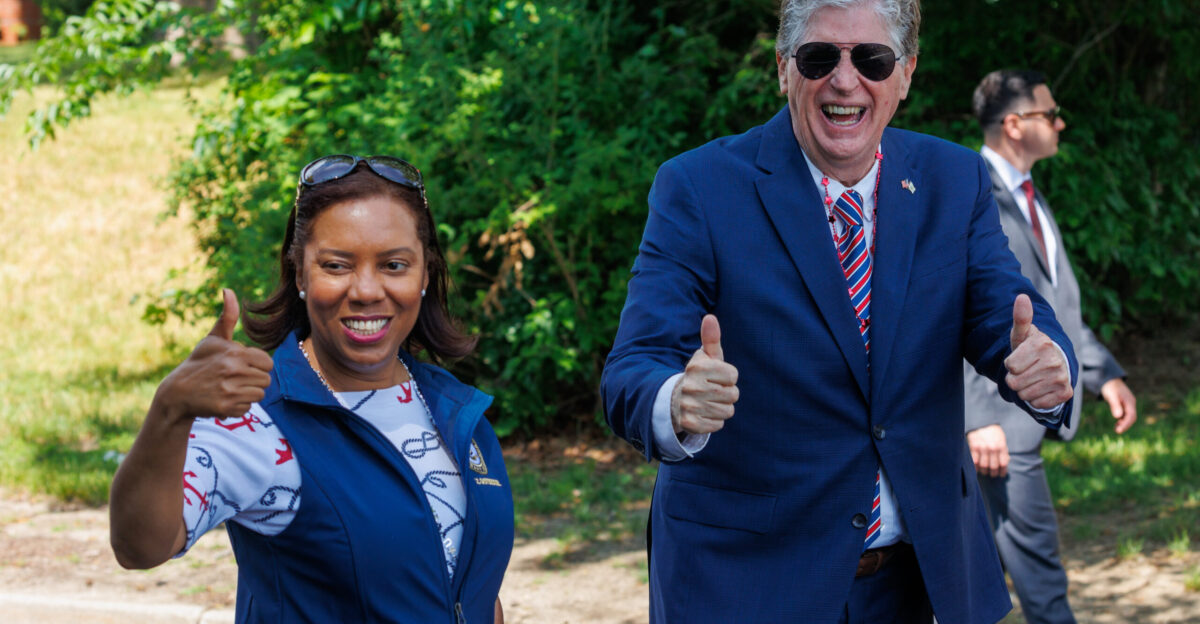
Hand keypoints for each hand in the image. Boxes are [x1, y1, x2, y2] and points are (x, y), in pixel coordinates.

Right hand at [154, 289, 273, 422]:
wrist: (177, 392)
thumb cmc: (199, 362)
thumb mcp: (213, 339)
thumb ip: (228, 317)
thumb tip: (228, 290)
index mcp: (235, 353)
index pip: (267, 363)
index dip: (257, 365)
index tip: (243, 366)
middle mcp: (234, 371)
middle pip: (265, 380)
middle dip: (253, 380)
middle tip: (234, 379)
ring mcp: (230, 391)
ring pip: (259, 395)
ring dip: (246, 394)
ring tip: (229, 388)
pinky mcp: (226, 408)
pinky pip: (247, 409)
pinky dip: (238, 406)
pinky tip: (223, 399)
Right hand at [671, 315, 738, 434]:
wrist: (674, 400)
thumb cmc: (698, 376)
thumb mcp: (705, 357)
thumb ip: (710, 338)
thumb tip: (710, 317)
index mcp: (696, 367)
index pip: (733, 376)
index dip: (728, 378)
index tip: (716, 377)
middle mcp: (691, 386)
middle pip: (733, 395)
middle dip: (727, 394)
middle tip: (712, 391)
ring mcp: (689, 406)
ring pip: (727, 411)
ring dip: (721, 408)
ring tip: (708, 402)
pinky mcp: (690, 424)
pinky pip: (718, 424)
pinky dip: (714, 421)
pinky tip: (703, 414)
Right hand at [967, 424, 1008, 477]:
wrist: (982, 421)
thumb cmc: (993, 432)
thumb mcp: (1002, 439)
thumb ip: (1003, 451)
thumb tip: (1006, 462)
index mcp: (1001, 446)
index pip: (1003, 464)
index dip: (1002, 471)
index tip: (1001, 475)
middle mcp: (992, 448)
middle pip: (993, 466)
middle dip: (993, 473)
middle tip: (992, 475)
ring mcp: (982, 448)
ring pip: (983, 465)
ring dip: (984, 471)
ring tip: (985, 472)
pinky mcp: (973, 447)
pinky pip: (974, 461)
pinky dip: (975, 467)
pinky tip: (977, 469)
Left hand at [1004, 294, 1072, 409]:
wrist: (1054, 364)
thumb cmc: (1031, 349)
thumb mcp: (1022, 334)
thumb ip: (1020, 318)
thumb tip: (1021, 297)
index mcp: (1042, 344)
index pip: (1009, 366)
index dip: (1010, 365)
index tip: (1018, 359)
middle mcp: (1055, 360)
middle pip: (1014, 382)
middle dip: (1015, 379)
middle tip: (1025, 371)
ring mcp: (1062, 377)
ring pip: (1024, 394)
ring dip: (1024, 390)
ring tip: (1032, 379)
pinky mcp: (1066, 393)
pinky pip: (1037, 404)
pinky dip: (1036, 399)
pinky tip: (1042, 388)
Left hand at [1100, 378, 1136, 433]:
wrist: (1109, 379)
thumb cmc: (1110, 387)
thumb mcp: (1111, 395)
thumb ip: (1115, 405)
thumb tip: (1118, 416)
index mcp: (1130, 401)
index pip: (1131, 416)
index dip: (1126, 424)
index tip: (1119, 430)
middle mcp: (1131, 403)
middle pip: (1132, 417)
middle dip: (1126, 425)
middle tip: (1117, 431)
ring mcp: (1129, 404)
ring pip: (1129, 416)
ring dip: (1124, 423)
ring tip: (1116, 429)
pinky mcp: (1124, 405)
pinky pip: (1126, 414)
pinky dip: (1122, 420)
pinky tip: (1117, 424)